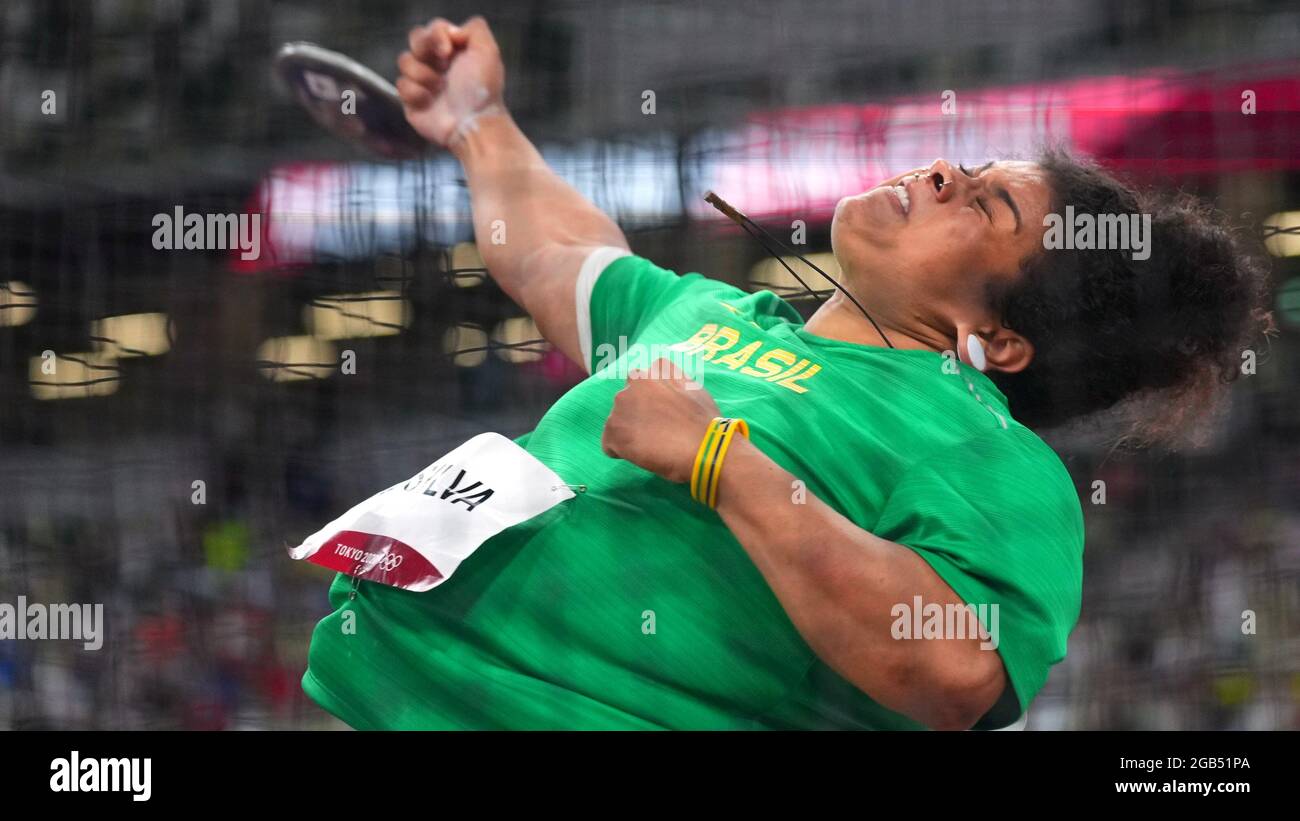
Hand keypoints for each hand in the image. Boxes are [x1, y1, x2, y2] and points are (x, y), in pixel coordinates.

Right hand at [396, 16, 504, 147]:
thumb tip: (452, 32)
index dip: (436, 34)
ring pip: (404, 61)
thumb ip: (475, 28)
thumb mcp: (488, 52)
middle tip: (441, 65)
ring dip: (422, 74)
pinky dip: (416, 93)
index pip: (434, 28)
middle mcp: (438, 64)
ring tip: (439, 88)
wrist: (472, 124)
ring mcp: (423, 82)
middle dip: (424, 48)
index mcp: (455, 51)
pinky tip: (430, 102)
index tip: (448, 51)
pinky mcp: (411, 101)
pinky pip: (401, 85)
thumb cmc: (481, 90)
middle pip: (415, 39)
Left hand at [601, 359, 720, 483]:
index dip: (650, 402)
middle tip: (656, 432)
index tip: (661, 415)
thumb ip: (675, 383)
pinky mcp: (614, 430)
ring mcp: (621, 405)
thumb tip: (666, 388)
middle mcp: (634, 381)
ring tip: (650, 446)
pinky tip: (641, 456)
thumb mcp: (694, 389)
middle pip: (627, 401)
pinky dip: (621, 452)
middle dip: (636, 415)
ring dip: (629, 432)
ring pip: (617, 422)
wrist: (703, 446)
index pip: (642, 382)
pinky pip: (610, 444)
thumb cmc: (706, 422)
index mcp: (656, 369)